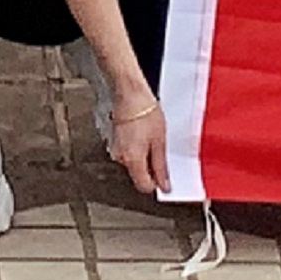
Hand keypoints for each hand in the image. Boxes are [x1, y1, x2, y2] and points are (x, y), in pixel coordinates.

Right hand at [103, 77, 170, 195]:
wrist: (130, 93)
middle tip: (160, 152)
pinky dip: (137, 148)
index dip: (157, 183)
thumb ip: (161, 167)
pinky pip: (128, 152)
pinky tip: (144, 135)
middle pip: (138, 175)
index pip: (144, 186)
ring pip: (133, 163)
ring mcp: (116, 148)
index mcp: (132, 160)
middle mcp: (120, 157)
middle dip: (150, 169)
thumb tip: (164, 184)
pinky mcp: (115, 140)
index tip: (165, 177)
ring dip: (144, 157)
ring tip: (152, 140)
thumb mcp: (160, 141)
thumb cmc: (145, 112)